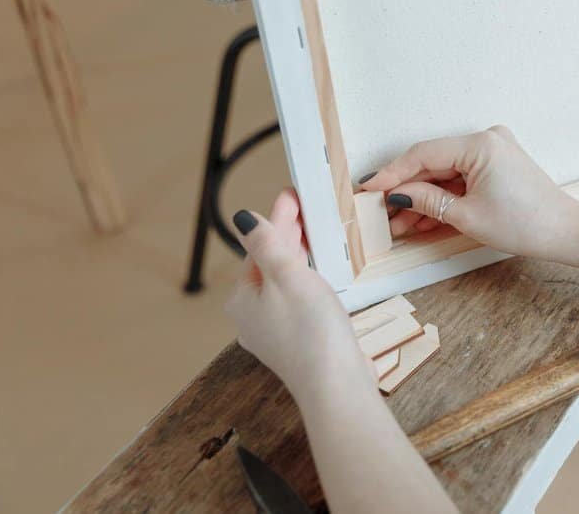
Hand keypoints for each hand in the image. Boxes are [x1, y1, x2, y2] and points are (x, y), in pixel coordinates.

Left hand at [226, 190, 374, 400]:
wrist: (335, 384)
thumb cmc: (311, 332)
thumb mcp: (287, 276)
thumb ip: (266, 244)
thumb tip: (243, 219)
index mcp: (243, 300)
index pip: (258, 248)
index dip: (277, 219)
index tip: (292, 195)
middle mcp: (253, 318)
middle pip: (269, 266)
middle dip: (287, 236)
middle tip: (306, 207)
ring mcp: (277, 334)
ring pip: (285, 285)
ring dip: (299, 257)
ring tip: (315, 234)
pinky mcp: (301, 344)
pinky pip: (299, 303)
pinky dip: (309, 282)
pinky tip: (322, 275)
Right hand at [360, 125, 578, 257]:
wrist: (563, 233)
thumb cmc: (524, 223)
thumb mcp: (466, 215)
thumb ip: (427, 200)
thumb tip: (398, 194)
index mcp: (479, 145)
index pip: (423, 154)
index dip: (393, 173)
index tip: (370, 188)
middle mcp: (486, 140)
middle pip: (433, 164)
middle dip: (408, 192)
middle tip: (383, 213)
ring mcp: (493, 152)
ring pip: (446, 174)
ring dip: (424, 198)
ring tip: (401, 224)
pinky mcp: (497, 165)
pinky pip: (462, 179)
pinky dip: (445, 197)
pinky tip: (424, 219)